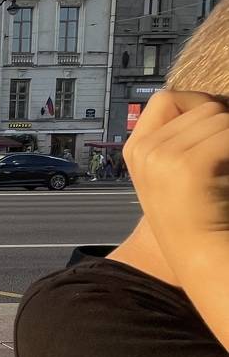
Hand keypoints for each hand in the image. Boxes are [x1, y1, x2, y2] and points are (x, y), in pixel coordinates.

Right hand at [124, 90, 228, 271]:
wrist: (203, 257)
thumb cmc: (201, 214)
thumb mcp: (178, 171)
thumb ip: (185, 138)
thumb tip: (217, 105)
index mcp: (136, 150)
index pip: (165, 99)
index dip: (196, 105)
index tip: (216, 130)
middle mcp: (143, 150)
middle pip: (200, 106)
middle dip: (225, 125)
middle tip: (227, 160)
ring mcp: (161, 157)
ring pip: (218, 116)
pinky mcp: (186, 165)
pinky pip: (227, 133)